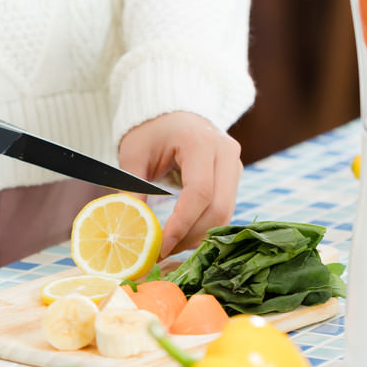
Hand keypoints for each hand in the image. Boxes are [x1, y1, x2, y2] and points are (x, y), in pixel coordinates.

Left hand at [118, 111, 240, 258]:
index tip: (161, 245)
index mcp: (201, 142)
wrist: (173, 113)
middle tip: (164, 252)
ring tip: (170, 246)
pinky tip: (183, 235)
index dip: (182, 223)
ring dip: (199, 235)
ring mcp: (234, 164)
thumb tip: (131, 228)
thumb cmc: (151, 130)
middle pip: (219, 208)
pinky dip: (205, 226)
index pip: (200, 192)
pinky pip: (224, 208)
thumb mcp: (134, 154)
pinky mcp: (234, 176)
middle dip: (191, 236)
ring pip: (226, 213)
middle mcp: (226, 152)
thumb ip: (132, 188)